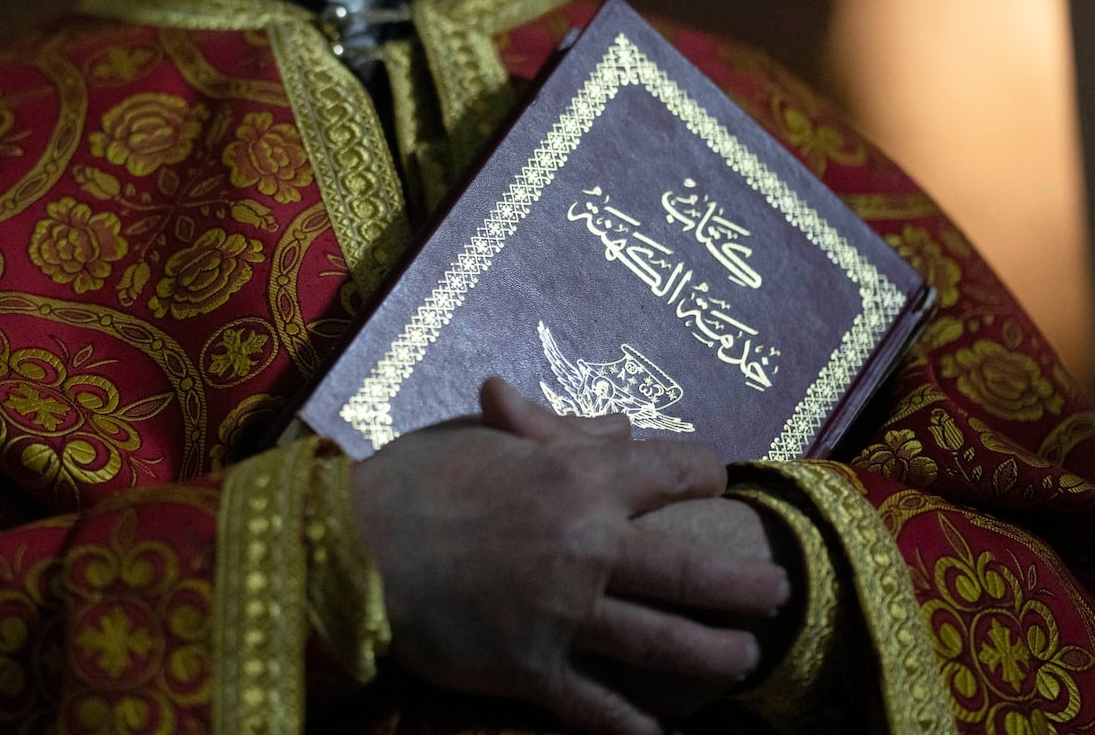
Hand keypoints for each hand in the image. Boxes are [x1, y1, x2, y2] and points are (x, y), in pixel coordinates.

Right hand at [350, 378, 788, 734]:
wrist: (350, 547)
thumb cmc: (412, 479)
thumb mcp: (484, 438)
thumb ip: (559, 432)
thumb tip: (619, 424)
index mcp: (578, 475)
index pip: (675, 469)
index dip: (703, 472)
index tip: (714, 482)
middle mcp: (587, 545)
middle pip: (694, 569)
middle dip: (746, 584)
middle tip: (777, 592)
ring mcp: (564, 613)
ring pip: (666, 642)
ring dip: (716, 655)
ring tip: (745, 659)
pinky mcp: (533, 669)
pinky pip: (601, 708)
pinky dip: (637, 728)